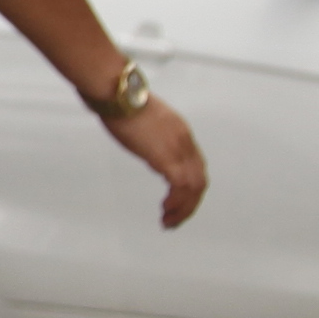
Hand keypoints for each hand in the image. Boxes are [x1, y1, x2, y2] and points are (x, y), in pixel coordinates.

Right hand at [110, 90, 207, 228]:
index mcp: (180, 131)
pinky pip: (180, 187)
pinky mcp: (166, 159)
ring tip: (169, 221)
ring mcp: (178, 150)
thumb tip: (144, 143)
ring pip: (194, 187)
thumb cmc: (122, 102)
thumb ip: (150, 134)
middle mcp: (185, 142)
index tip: (179, 199)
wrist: (119, 96)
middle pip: (200, 179)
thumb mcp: (143, 119)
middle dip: (190, 203)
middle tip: (177, 218)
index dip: (190, 186)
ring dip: (184, 208)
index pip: (196, 164)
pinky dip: (177, 203)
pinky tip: (165, 210)